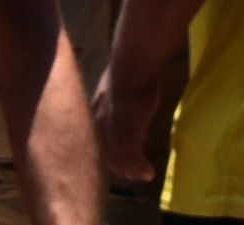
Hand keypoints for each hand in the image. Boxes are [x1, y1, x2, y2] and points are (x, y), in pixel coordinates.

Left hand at [89, 71, 161, 186]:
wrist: (132, 67)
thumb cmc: (128, 69)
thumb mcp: (116, 84)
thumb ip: (116, 95)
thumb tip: (124, 89)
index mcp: (94, 113)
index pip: (96, 140)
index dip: (107, 150)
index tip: (116, 157)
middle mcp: (99, 127)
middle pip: (104, 153)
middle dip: (117, 165)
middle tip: (129, 173)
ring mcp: (112, 133)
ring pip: (117, 160)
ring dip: (130, 171)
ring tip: (142, 176)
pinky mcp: (127, 136)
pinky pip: (131, 160)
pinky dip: (139, 169)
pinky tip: (149, 172)